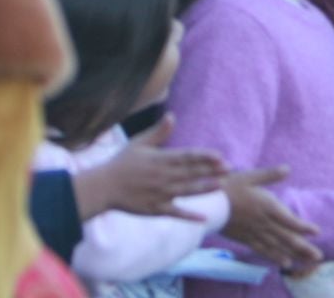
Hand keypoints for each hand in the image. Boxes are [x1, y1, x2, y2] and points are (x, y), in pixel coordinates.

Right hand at [80, 115, 226, 219]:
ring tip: (221, 186)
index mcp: (160, 159)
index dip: (204, 156)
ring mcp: (160, 194)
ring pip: (186, 191)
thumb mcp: (139, 143)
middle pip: (191, 173)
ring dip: (204, 189)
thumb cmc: (122, 163)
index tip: (219, 155)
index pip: (187, 156)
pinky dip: (189, 216)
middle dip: (211, 171)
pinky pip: (175, 213)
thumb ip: (158, 132)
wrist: (103, 187)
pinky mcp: (156, 209)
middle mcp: (163, 177)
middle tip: (229, 169)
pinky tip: (204, 218)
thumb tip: (172, 116)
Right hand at [222, 167, 323, 270]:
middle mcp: (263, 223)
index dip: (303, 227)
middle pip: (287, 238)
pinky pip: (263, 250)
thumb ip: (269, 175)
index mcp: (267, 206)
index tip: (317, 232)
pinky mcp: (246, 239)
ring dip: (293, 254)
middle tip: (319, 257)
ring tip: (307, 262)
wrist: (207, 204)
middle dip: (304, 248)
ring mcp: (255, 233)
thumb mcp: (250, 176)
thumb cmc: (228, 187)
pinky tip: (284, 262)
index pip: (289, 220)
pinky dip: (275, 256)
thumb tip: (287, 168)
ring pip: (278, 246)